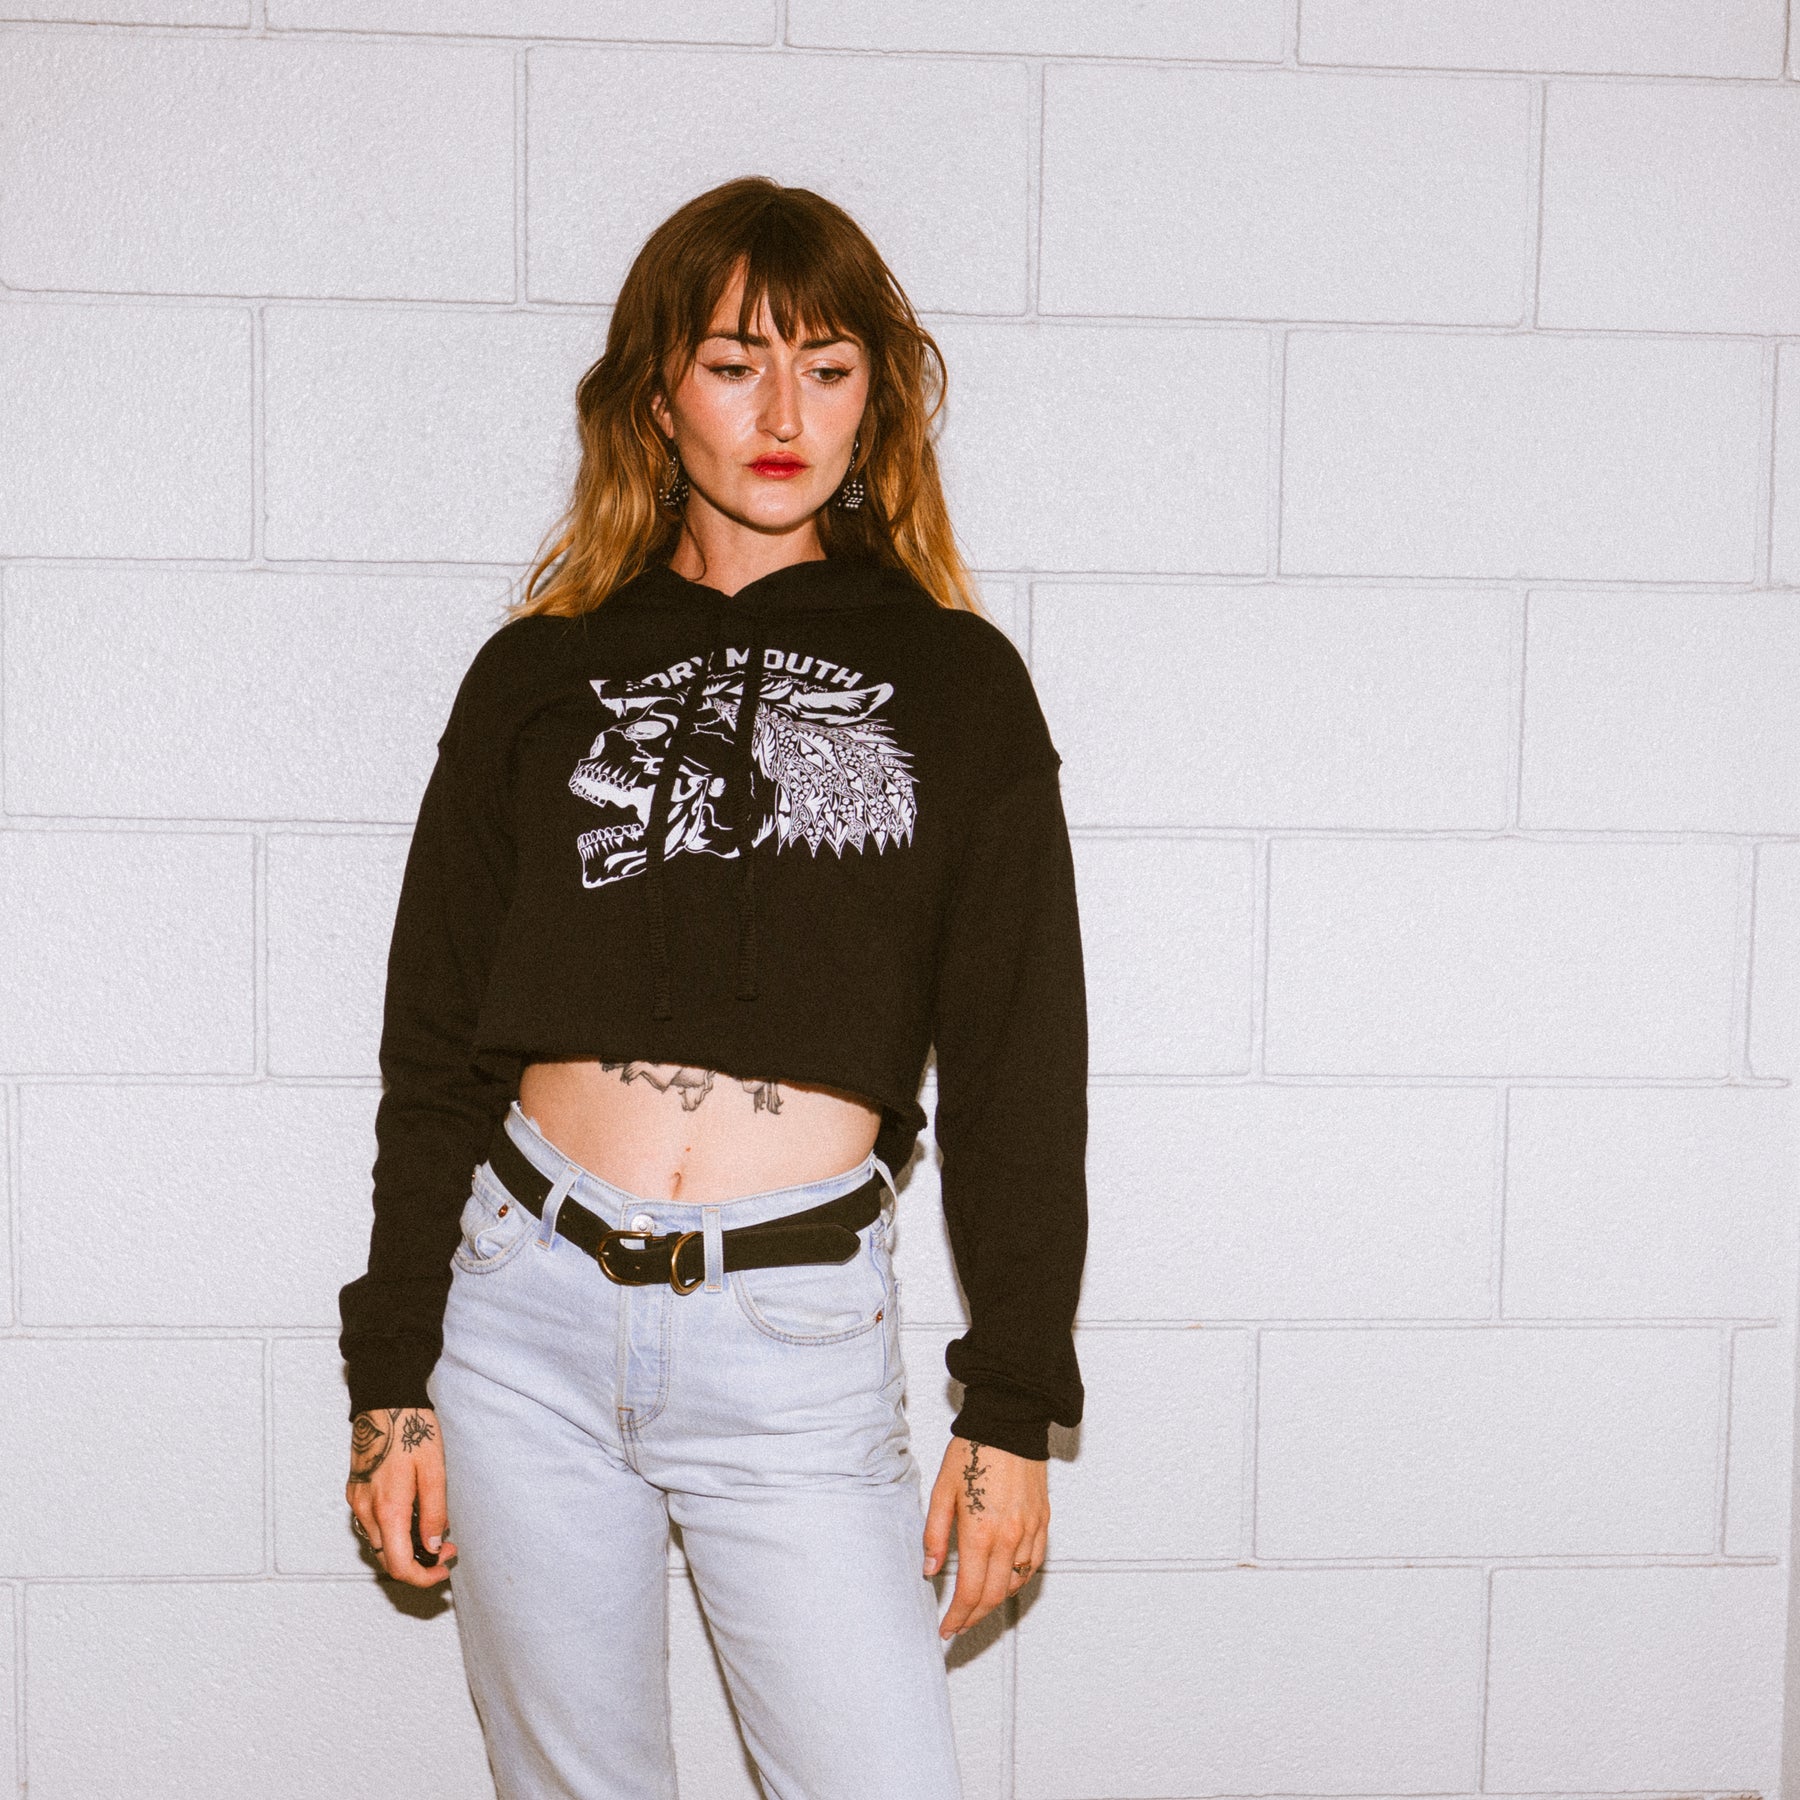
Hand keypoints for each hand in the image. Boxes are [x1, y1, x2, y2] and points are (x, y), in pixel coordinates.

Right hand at [345, 1406, 456, 1587]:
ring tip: (433, 1529)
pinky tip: (413, 1514)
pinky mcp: (355, 1491)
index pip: (398, 1565)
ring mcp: (357, 1501)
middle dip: (418, 1562)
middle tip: (445, 1547)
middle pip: (388, 1558)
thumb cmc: (412, 1431)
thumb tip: (432, 1547)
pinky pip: (372, 1524)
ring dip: (405, 1546)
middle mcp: (366, 1511)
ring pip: (379, 1543)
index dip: (422, 1576)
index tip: (443, 1569)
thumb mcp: (434, 1471)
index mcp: (388, 1509)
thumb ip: (434, 1513)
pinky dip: (393, 1530)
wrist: (385, 1401)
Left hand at [922, 1435, 1047, 1638]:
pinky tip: (1005, 1580)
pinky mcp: (1042, 1520)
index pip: (971, 1592)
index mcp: (981, 1531)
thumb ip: (936, 1534)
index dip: (957, 1617)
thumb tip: (931, 1569)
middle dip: (974, 1616)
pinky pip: (1034, 1562)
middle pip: (994, 1596)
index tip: (946, 1628)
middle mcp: (1010, 1537)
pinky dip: (1019, 1579)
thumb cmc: (973, 1451)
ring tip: (977, 1605)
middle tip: (958, 1624)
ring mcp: (1030, 1530)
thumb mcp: (942, 1490)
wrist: (1009, 1422)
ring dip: (996, 1601)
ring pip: (1016, 1583)